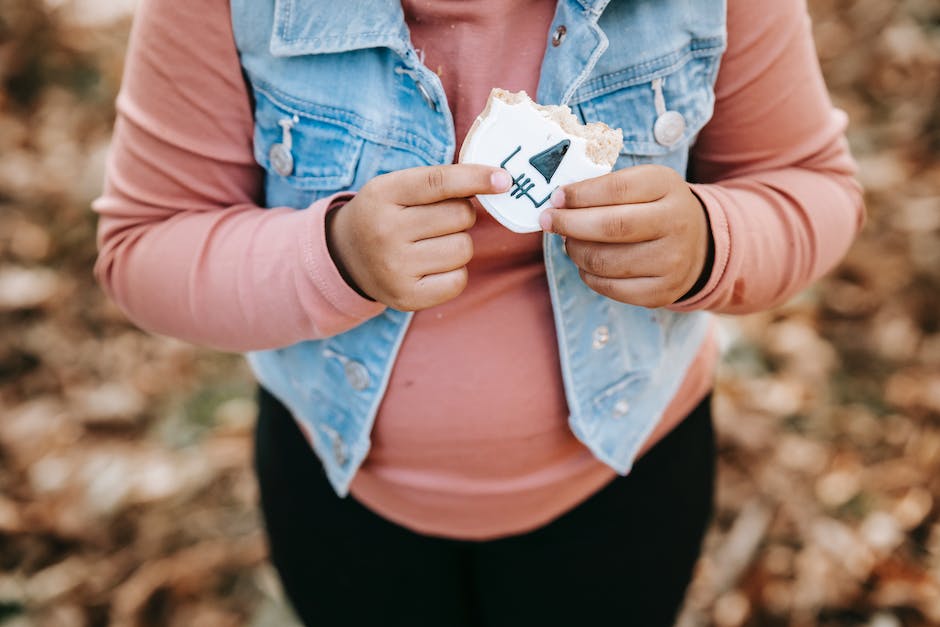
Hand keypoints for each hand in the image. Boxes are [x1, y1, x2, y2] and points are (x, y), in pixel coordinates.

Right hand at [327, 164, 511, 310]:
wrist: (345, 257)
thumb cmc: (385, 214)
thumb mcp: (397, 187)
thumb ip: (439, 181)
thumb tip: (498, 182)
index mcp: (382, 194)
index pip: (438, 182)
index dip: (476, 178)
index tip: (504, 179)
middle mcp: (385, 231)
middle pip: (460, 216)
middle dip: (461, 214)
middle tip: (439, 219)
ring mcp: (395, 268)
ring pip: (464, 248)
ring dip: (459, 243)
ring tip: (433, 243)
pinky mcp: (407, 297)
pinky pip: (459, 280)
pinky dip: (455, 271)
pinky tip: (434, 266)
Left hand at [539, 165, 710, 307]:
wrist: (698, 245)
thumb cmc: (655, 208)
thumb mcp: (642, 184)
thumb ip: (605, 187)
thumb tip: (558, 202)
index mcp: (668, 186)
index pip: (616, 189)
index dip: (579, 195)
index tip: (556, 198)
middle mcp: (676, 223)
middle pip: (610, 227)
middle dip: (569, 224)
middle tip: (548, 220)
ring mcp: (671, 261)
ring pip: (604, 261)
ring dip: (575, 250)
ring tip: (571, 241)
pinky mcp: (661, 292)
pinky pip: (609, 287)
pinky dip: (588, 274)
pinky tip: (588, 262)